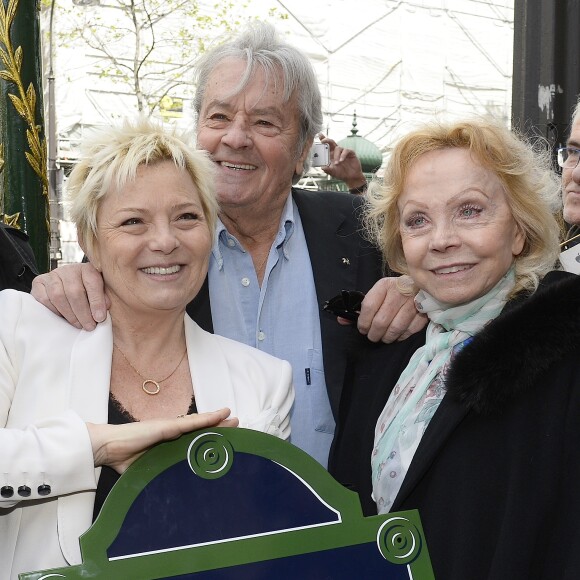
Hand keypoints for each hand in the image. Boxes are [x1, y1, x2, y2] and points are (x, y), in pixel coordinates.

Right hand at [31, 263, 108, 330]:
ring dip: (69, 314)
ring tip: (78, 324)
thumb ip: (103, 300)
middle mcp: (69, 269)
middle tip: (89, 326)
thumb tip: (100, 314)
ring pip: (58, 296)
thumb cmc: (88, 291)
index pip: (93, 283)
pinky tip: (62, 318)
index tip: (99, 318)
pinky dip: (54, 311)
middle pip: (74, 292)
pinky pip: (43, 299)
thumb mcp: (101, 292)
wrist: (67, 284)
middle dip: (83, 313)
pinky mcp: (39, 282)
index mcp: (87, 269)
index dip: (97, 302)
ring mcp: (52, 275)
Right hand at [87, 408, 237, 473]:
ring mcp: (171, 428)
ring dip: (218, 421)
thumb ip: (159, 474)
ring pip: (200, 424)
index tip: (223, 441)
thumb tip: (169, 493)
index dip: (209, 438)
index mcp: (168, 444)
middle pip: (201, 430)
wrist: (108, 447)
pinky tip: (220, 415)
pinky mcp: (168, 426)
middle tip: (236, 427)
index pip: (193, 440)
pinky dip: (207, 418)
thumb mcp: (148, 469)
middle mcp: (172, 433)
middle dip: (219, 428)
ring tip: (233, 418)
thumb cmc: (123, 458)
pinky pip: (192, 422)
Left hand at [319, 134, 365, 189]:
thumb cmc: (341, 173)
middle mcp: (337, 151)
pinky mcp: (350, 153)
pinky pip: (346, 151)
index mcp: (331, 154)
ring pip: (338, 148)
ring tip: (337, 163)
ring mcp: (343, 151)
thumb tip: (322, 167)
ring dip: (336, 155)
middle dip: (327, 140)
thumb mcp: (332, 172)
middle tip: (323, 141)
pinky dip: (343, 155)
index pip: (326, 146)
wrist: (351, 177)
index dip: (323, 139)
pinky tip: (341, 160)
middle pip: (331, 142)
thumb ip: (327, 170)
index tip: (319, 135)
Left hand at [349, 276, 426, 342]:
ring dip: (387, 337)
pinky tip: (397, 335)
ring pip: (395, 328)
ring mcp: (413, 301)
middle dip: (374, 334)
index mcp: (384, 285)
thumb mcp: (376, 295)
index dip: (362, 322)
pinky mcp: (424, 311)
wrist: (420, 286)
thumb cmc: (393, 293)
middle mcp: (399, 291)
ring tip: (384, 337)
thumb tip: (341, 320)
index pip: (368, 307)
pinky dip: (401, 336)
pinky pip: (409, 331)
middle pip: (381, 321)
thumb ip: (358, 309)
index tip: (362, 329)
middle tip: (372, 336)